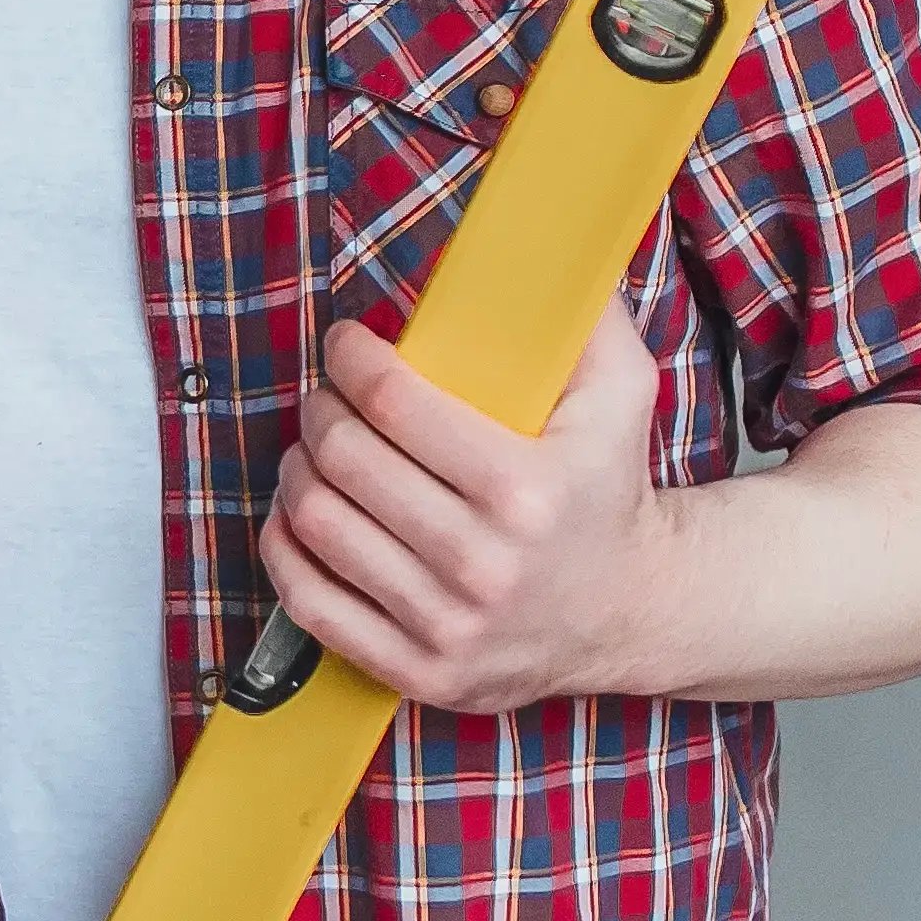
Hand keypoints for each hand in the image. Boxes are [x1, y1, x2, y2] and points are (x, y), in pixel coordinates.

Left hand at [262, 304, 682, 713]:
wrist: (635, 612)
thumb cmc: (611, 490)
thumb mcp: (624, 393)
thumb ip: (585, 317)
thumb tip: (534, 248)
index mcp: (524, 491)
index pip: (392, 403)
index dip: (351, 358)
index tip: (346, 344)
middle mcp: (481, 565)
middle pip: (344, 460)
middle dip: (319, 409)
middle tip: (327, 394)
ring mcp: (446, 626)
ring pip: (317, 524)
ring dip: (297, 470)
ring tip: (316, 449)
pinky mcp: (420, 673)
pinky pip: (310, 602)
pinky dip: (285, 548)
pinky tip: (300, 514)